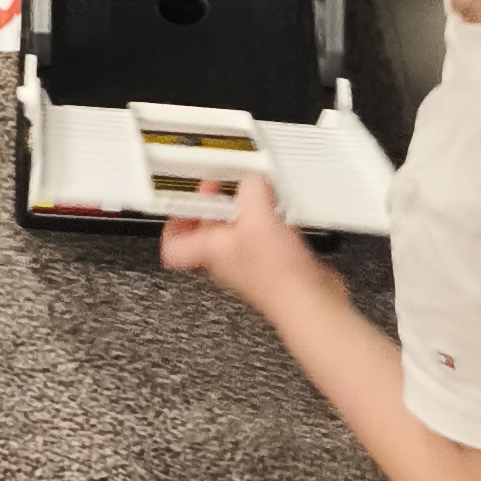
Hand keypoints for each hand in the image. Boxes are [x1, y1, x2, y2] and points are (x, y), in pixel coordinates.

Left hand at [161, 168, 336, 316]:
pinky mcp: (273, 265)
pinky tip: (279, 213)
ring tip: (252, 196)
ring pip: (235, 234)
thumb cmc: (275, 274)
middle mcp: (225, 260)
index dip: (174, 220)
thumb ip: (251, 189)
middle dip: (213, 207)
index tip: (183, 200)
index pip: (173, 243)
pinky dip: (267, 222)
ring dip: (242, 212)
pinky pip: (262, 238)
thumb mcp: (258, 215)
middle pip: (206, 233)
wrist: (307, 300)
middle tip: (219, 189)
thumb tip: (254, 180)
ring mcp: (249, 264)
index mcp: (208, 249)